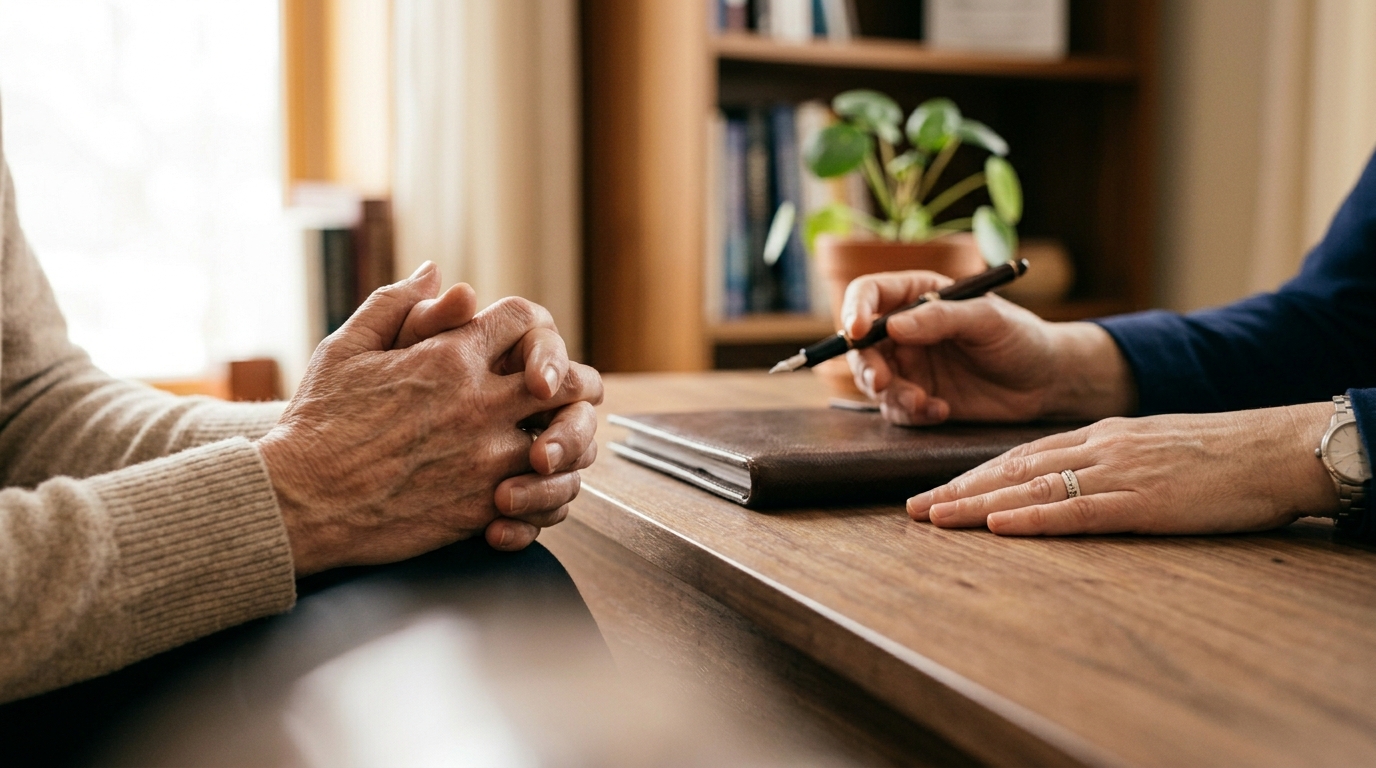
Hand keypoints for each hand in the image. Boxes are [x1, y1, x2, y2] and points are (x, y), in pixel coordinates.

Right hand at [257, 265, 602, 575]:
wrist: (300, 503)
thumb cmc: (318, 423)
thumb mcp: (347, 349)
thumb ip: (396, 305)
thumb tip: (435, 273)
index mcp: (451, 357)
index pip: (527, 320)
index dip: (530, 327)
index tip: (522, 345)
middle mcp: (480, 403)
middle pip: (568, 381)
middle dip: (569, 382)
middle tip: (558, 393)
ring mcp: (487, 458)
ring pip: (566, 442)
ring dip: (564, 439)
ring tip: (551, 441)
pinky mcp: (484, 506)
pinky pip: (546, 494)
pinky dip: (548, 489)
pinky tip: (531, 484)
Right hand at [840, 270, 1135, 425]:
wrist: (1046, 382)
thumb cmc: (1021, 338)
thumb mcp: (987, 320)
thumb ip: (941, 318)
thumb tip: (892, 325)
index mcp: (917, 295)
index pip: (868, 294)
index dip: (855, 309)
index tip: (857, 331)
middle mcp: (905, 330)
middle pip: (860, 344)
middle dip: (866, 366)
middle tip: (883, 383)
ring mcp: (909, 366)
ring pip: (874, 381)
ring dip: (892, 395)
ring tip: (924, 402)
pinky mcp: (918, 398)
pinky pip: (896, 409)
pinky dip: (912, 414)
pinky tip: (942, 410)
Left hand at [907, 403, 1338, 534]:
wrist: (1275, 449)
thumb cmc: (1219, 454)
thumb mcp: (1153, 447)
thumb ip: (1109, 460)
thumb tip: (1071, 481)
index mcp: (1100, 435)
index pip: (1021, 454)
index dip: (974, 474)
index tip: (937, 490)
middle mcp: (1097, 448)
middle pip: (1011, 469)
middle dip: (958, 489)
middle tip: (912, 508)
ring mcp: (1117, 474)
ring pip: (1031, 488)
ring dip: (977, 505)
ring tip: (933, 518)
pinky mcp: (1142, 503)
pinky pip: (1076, 511)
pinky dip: (1032, 520)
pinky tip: (998, 526)